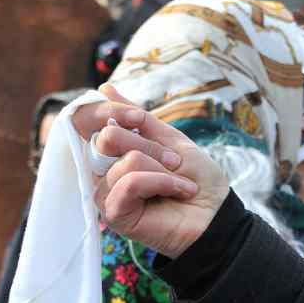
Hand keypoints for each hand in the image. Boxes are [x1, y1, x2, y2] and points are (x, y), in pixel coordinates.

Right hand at [72, 84, 229, 258]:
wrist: (217, 213)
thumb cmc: (197, 178)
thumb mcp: (169, 139)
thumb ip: (137, 117)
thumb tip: (104, 88)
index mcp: (113, 151)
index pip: (85, 120)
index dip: (107, 110)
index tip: (139, 117)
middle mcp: (102, 171)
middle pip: (105, 137)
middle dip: (149, 144)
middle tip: (174, 162)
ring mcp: (105, 193)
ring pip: (124, 160)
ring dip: (162, 169)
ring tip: (181, 184)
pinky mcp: (113, 214)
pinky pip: (129, 183)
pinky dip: (161, 182)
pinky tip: (178, 192)